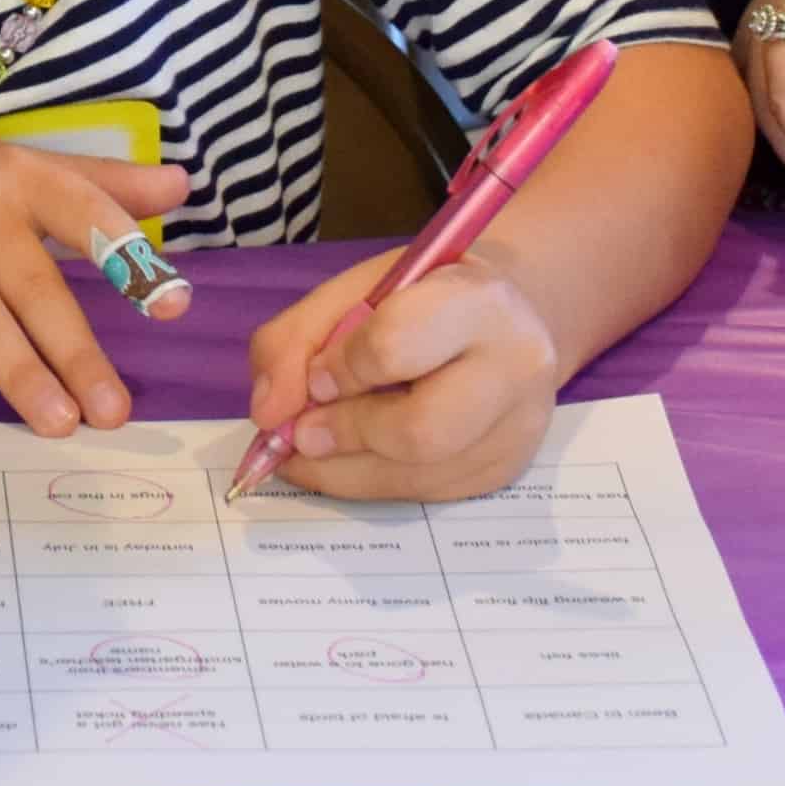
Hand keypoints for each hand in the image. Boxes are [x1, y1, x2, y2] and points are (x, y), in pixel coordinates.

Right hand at [0, 123, 190, 437]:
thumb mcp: (14, 162)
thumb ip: (99, 181)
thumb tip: (182, 184)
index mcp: (18, 175)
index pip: (84, 212)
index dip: (129, 257)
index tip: (172, 305)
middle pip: (33, 282)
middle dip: (75, 350)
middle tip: (113, 412)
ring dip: (16, 369)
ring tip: (56, 423)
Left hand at [239, 242, 562, 499]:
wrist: (503, 314)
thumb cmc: (420, 297)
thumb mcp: (353, 291)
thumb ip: (294, 341)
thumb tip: (267, 415)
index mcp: (477, 300)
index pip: (396, 346)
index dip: (340, 369)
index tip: (316, 376)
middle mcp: (516, 366)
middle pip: (419, 431)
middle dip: (344, 435)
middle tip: (300, 433)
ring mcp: (517, 427)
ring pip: (416, 476)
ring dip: (344, 469)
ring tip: (312, 447)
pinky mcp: (505, 470)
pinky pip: (422, 494)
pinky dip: (370, 480)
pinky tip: (351, 456)